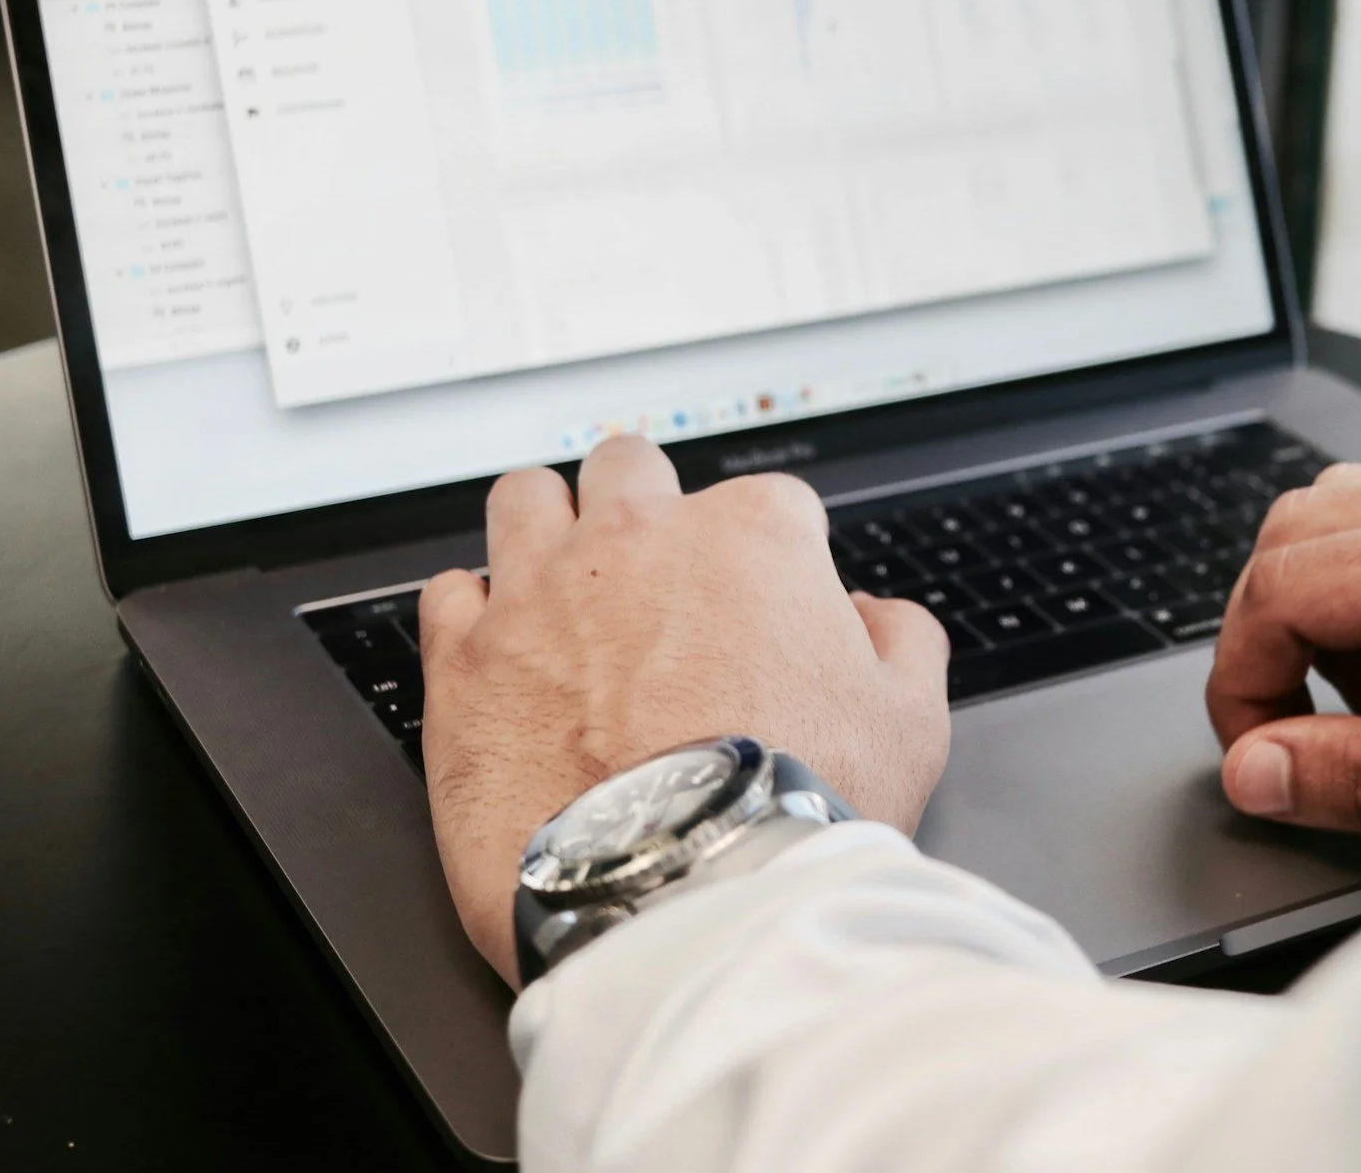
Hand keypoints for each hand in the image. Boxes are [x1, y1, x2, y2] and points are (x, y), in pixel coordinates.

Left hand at [418, 435, 949, 982]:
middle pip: (630, 468)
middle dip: (645, 510)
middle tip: (656, 581)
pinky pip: (449, 592)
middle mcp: (640, 539)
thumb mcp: (911, 721)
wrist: (683, 893)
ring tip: (562, 585)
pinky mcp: (466, 658)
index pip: (766, 504)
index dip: (770, 562)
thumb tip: (874, 616)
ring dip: (547, 528)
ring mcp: (542, 590)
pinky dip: (474, 615)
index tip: (764, 614)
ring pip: (527, 497)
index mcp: (753, 535)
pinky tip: (504, 654)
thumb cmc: (796, 809)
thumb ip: (902, 641)